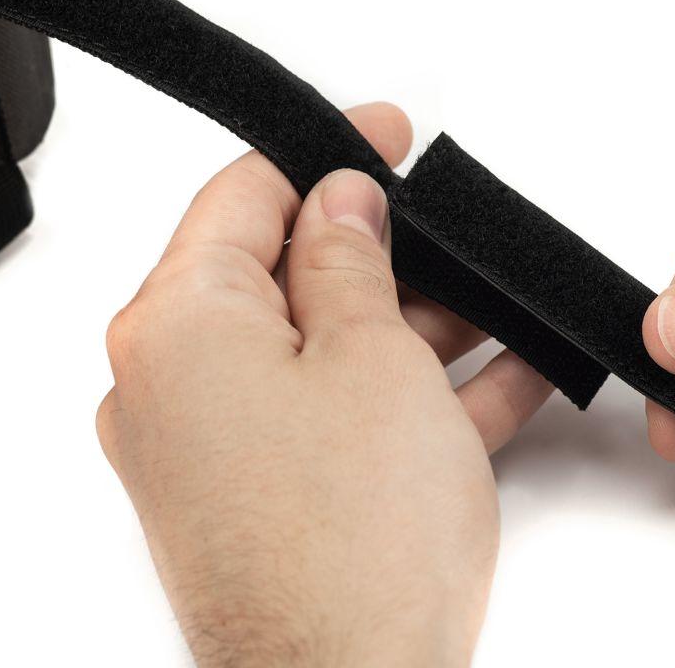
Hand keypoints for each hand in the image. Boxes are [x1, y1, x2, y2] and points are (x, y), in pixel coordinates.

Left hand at [96, 104, 551, 666]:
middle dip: (383, 250)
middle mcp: (176, 387)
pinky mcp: (265, 498)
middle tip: (452, 229)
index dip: (325, 151)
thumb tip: (341, 202)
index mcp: (179, 327)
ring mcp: (219, 450)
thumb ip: (351, 259)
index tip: (388, 133)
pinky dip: (409, 395)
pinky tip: (497, 379)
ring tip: (495, 306)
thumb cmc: (354, 540)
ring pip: (323, 350)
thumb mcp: (374, 356)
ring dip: (412, 325)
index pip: (245, 196)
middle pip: (285, 276)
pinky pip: (338, 418)